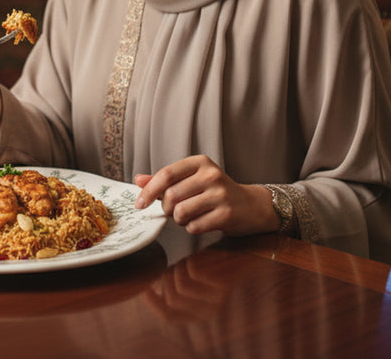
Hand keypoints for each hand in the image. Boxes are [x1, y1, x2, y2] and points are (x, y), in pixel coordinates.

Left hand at [133, 155, 279, 236]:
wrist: (252, 205)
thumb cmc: (215, 192)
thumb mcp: (192, 179)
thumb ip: (164, 180)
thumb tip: (138, 180)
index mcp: (199, 162)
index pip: (166, 174)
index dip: (149, 191)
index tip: (139, 204)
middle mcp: (211, 175)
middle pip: (171, 195)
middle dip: (167, 208)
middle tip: (174, 210)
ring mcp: (220, 194)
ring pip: (181, 212)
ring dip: (179, 220)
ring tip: (189, 216)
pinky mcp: (227, 214)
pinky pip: (195, 226)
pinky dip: (192, 228)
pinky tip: (201, 222)